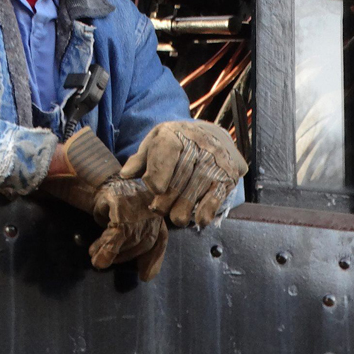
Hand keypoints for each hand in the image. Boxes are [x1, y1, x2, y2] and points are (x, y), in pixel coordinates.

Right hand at [88, 178, 167, 281]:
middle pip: (144, 241)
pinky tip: (98, 254)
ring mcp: (138, 205)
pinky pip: (117, 232)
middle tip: (108, 263)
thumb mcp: (130, 226)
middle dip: (126, 255)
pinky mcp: (122, 205)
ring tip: (97, 260)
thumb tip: (145, 276)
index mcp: (157, 214)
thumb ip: (136, 246)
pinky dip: (108, 247)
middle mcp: (152, 210)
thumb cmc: (118, 205)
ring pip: (129, 237)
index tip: (145, 277)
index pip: (160, 240)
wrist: (102, 181)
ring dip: (112, 253)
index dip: (154, 260)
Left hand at [120, 120, 247, 227]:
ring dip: (184, 207)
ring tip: (175, 217)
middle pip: (182, 173)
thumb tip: (125, 174)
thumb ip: (140, 159)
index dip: (158, 172)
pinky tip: (198, 220)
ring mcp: (215, 159)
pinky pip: (217, 195)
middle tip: (158, 209)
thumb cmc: (178, 144)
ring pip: (198, 186)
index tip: (154, 189)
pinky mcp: (228, 174)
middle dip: (168, 197)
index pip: (166, 149)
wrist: (214, 136)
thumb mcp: (156, 143)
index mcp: (174, 133)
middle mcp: (198, 143)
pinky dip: (207, 210)